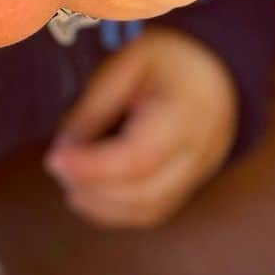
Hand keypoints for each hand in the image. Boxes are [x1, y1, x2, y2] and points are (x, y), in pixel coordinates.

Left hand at [46, 28, 239, 227]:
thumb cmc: (171, 62)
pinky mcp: (189, 186)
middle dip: (93, 188)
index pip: (140, 157)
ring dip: (102, 206)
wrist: (219, 74)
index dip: (93, 166)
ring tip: (71, 183)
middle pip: (145, 193)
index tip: (55, 158)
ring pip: (149, 210)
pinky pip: (154, 213)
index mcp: (186, 115)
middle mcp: (199, 153)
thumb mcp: (129, 64)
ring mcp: (198, 174)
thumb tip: (65, 149)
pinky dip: (118, 212)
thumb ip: (96, 106)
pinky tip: (92, 195)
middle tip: (59, 167)